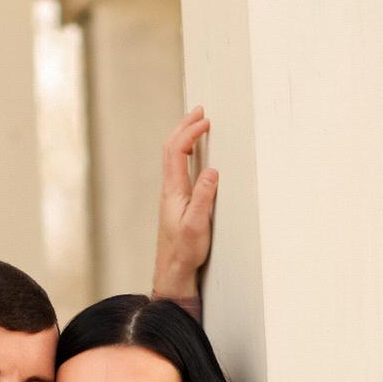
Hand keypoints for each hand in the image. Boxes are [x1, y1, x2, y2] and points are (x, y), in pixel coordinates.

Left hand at [151, 108, 218, 301]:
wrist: (172, 270)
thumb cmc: (184, 251)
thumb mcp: (196, 224)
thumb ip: (204, 197)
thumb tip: (212, 171)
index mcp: (173, 190)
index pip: (177, 151)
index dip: (189, 132)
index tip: (205, 121)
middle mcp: (169, 189)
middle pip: (171, 149)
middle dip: (184, 126)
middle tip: (199, 111)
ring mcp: (172, 195)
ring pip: (173, 157)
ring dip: (183, 137)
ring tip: (196, 123)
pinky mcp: (177, 202)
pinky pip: (178, 168)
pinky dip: (185, 152)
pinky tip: (193, 153)